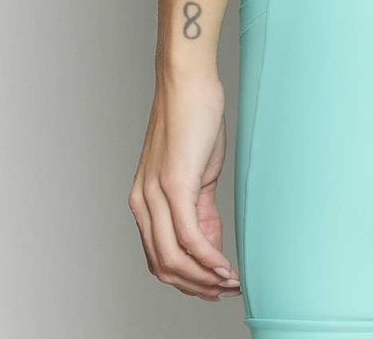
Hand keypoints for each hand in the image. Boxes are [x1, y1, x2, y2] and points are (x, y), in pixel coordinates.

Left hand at [129, 71, 241, 300]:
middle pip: (163, 267)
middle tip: (225, 292)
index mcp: (145, 201)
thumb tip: (210, 245)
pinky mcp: (174, 185)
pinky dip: (209, 259)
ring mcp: (156, 195)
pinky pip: (189, 237)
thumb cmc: (194, 118)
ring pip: (172, 259)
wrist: (187, 79)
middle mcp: (143, 203)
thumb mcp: (197, 171)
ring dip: (203, 279)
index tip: (215, 286)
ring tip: (230, 283)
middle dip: (196, 287)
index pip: (159, 258)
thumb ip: (200, 209)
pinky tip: (226, 267)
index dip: (187, 280)